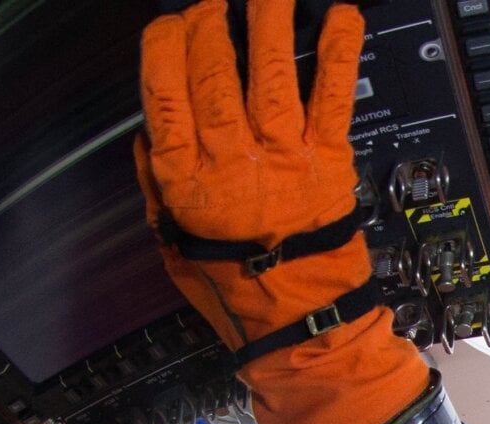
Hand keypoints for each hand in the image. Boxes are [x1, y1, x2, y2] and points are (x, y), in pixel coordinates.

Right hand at [137, 0, 369, 345]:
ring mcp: (281, 155)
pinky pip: (332, 95)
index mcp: (184, 176)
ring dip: (268, 19)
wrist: (299, 325)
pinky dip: (338, 52)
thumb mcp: (171, 240)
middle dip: (211, 25)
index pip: (164, 89)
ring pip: (270, 71)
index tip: (170, 23)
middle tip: (213, 2)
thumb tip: (150, 132)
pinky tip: (339, 17)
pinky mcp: (327, 160)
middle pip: (213, 71)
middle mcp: (231, 158)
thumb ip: (156, 182)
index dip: (165, 46)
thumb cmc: (237, 289)